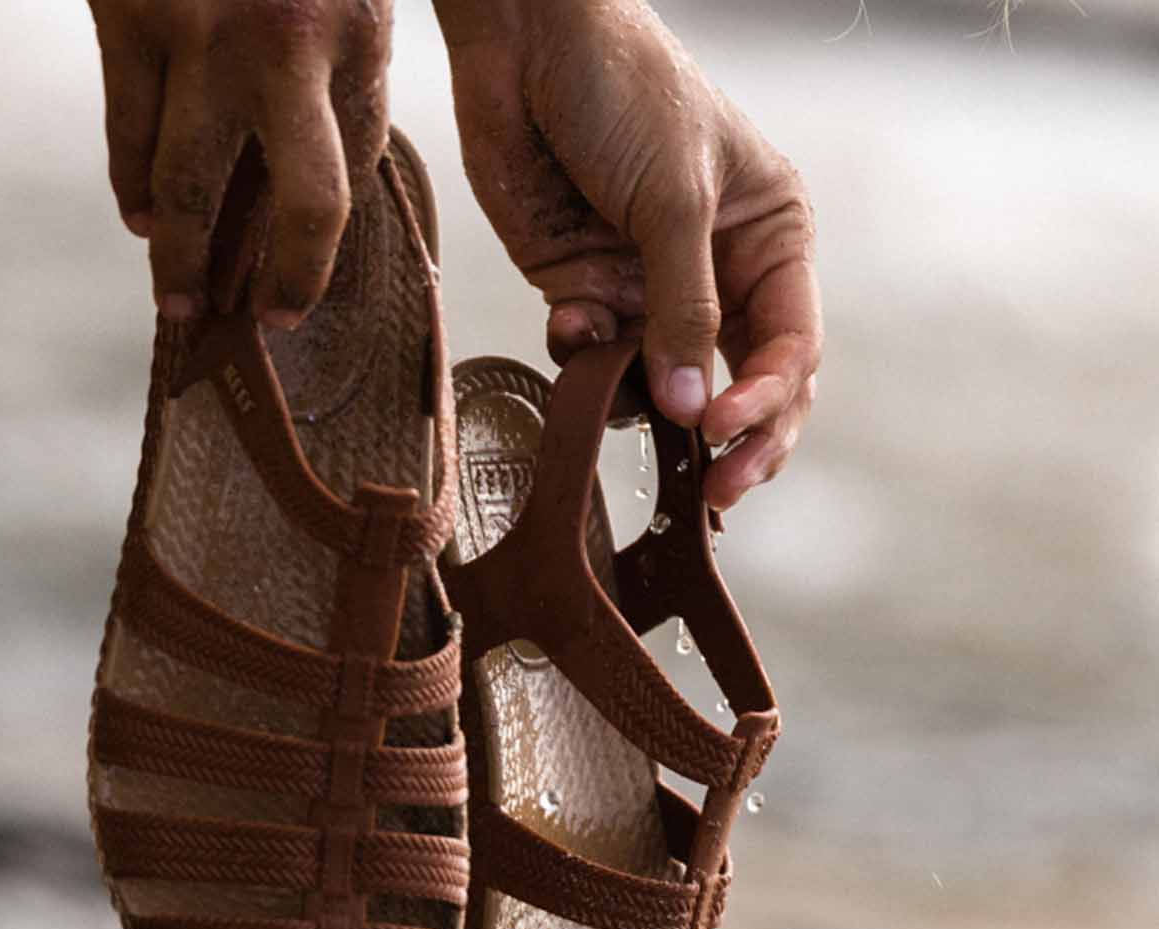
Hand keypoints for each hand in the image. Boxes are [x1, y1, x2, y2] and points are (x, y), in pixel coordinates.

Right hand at [86, 0, 391, 326]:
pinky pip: (128, 129)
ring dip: (178, 256)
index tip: (286, 306)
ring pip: (187, 185)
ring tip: (177, 296)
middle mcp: (286, 39)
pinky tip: (138, 214)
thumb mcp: (339, 1)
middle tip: (240, 325)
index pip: (349, 175)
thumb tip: (298, 205)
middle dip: (281, 280)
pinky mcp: (129, 13)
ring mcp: (201, 29)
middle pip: (302, 204)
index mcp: (355, 34)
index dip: (315, 259)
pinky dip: (130, 184)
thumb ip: (335, 84)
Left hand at [434, 0, 821, 509]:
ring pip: (666, 385)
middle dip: (736, 440)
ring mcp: (650, 287)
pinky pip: (595, 358)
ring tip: (631, 412)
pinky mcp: (587, 291)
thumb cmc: (625, 92)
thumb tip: (695, 408)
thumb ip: (682, 308)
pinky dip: (582, 360)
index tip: (723, 431)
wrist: (527, 42)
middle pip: (743, 383)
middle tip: (718, 493)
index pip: (791, 344)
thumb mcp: (674, 199)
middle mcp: (717, 271)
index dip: (767, 400)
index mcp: (769, 237)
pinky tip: (570, 325)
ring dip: (647, 407)